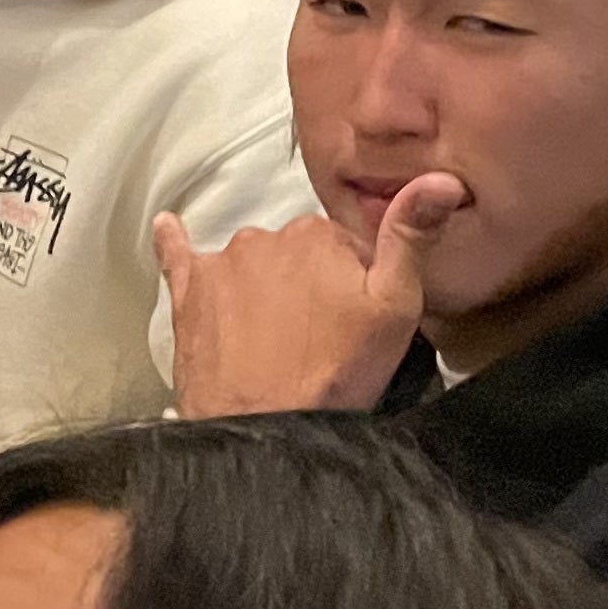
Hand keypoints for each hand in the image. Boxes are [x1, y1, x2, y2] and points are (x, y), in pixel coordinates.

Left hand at [157, 177, 461, 416]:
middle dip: (308, 283)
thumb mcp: (396, 307)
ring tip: (276, 337)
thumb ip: (412, 236)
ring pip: (251, 262)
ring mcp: (221, 265)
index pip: (344, 244)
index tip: (354, 314)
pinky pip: (178, 255)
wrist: (264, 428)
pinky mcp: (188, 294)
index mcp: (319, 234)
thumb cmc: (334, 374)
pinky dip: (174, 242)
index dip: (354, 280)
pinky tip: (168, 228)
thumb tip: (440, 180)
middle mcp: (264, 238)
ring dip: (263, 286)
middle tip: (318, 334)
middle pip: (295, 252)